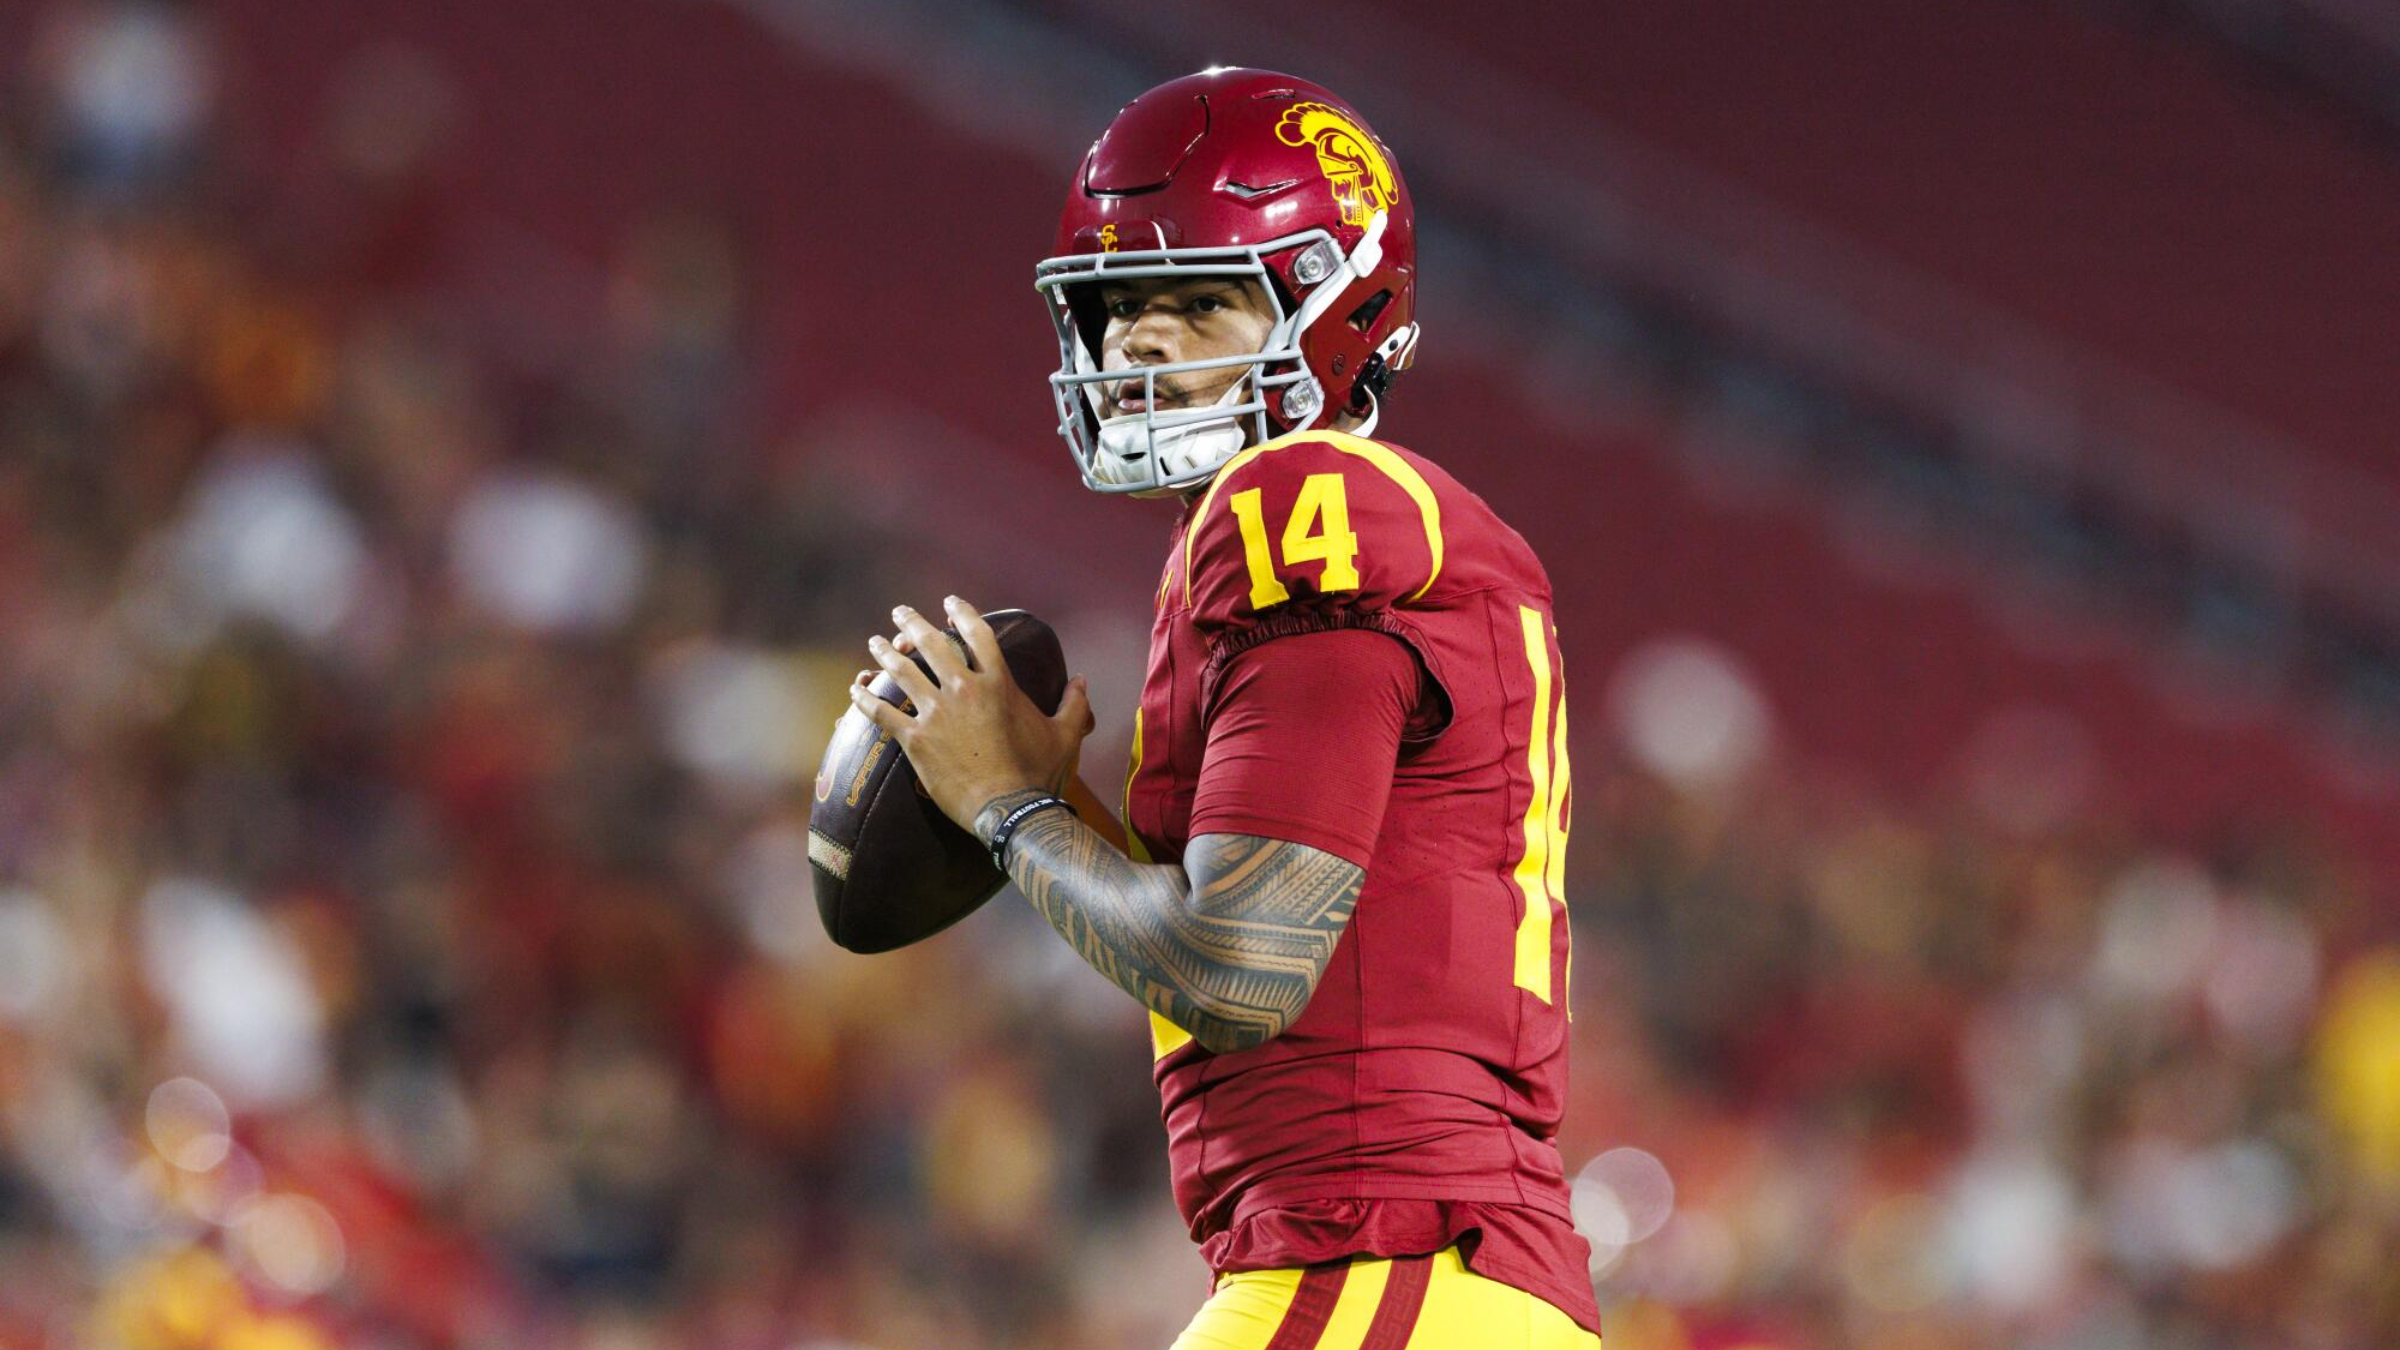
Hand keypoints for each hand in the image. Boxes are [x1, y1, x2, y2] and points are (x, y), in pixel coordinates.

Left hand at [850, 596, 1095, 834]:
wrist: (1011, 810)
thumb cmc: (1039, 773)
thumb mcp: (1065, 734)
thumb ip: (1074, 703)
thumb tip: (1082, 680)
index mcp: (998, 683)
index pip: (978, 635)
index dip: (962, 613)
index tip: (949, 602)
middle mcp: (964, 690)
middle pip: (932, 644)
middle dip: (912, 624)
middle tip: (900, 613)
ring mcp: (936, 713)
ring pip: (902, 672)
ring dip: (885, 654)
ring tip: (875, 643)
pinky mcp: (915, 740)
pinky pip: (882, 713)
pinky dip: (865, 699)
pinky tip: (855, 690)